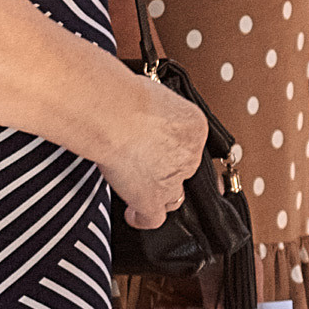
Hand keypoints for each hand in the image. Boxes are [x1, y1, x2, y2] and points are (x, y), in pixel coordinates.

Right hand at [100, 72, 208, 223]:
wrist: (113, 113)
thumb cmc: (126, 95)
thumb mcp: (153, 91)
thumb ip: (156, 108)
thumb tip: (145, 109)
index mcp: (194, 126)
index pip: (192, 144)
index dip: (175, 147)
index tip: (163, 146)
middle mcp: (189, 154)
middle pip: (185, 170)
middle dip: (167, 169)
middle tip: (147, 164)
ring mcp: (173, 179)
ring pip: (175, 196)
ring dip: (161, 194)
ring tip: (144, 189)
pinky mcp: (152, 198)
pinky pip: (154, 218)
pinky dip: (143, 218)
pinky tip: (134, 214)